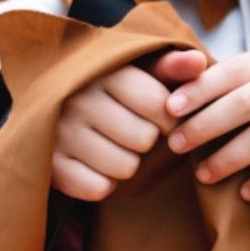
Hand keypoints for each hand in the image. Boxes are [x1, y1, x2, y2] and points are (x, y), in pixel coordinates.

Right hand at [51, 49, 204, 200]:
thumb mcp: (139, 72)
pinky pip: (98, 188)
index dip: (169, 119)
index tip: (161, 118)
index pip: (158, 104)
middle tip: (131, 133)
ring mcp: (59, 132)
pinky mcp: (50, 164)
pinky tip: (95, 165)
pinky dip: (103, 183)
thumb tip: (199, 62)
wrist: (51, 106)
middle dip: (146, 141)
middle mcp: (77, 99)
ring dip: (127, 164)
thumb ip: (171, 67)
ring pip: (124, 167)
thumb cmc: (111, 91)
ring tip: (113, 147)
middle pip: (144, 139)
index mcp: (103, 72)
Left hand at [164, 47, 249, 201]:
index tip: (170, 108)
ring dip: (230, 158)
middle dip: (205, 125)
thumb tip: (179, 90)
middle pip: (245, 104)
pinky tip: (247, 193)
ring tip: (204, 174)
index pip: (233, 71)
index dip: (199, 89)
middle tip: (176, 144)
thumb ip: (238, 79)